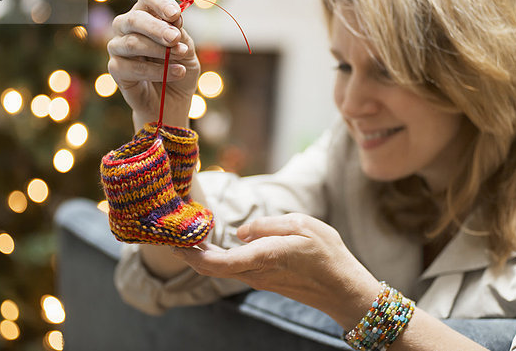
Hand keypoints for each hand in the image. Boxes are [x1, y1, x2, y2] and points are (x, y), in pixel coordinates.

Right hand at [107, 0, 200, 128]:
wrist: (173, 101)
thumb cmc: (179, 70)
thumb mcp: (187, 50)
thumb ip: (180, 35)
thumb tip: (173, 21)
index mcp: (147, 15)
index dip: (160, 3)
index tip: (176, 15)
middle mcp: (128, 27)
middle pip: (135, 18)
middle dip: (157, 28)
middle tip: (175, 39)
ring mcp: (118, 47)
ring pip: (132, 43)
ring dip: (159, 51)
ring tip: (180, 57)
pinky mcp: (115, 69)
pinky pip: (132, 67)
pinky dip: (157, 71)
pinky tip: (176, 72)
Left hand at [172, 213, 380, 328]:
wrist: (343, 290)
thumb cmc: (327, 255)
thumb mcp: (302, 225)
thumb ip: (267, 225)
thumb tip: (241, 231)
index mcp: (261, 257)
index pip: (214, 262)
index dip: (189, 253)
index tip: (172, 239)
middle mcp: (254, 272)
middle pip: (211, 266)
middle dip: (188, 252)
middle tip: (172, 232)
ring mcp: (258, 279)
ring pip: (221, 268)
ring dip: (202, 254)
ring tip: (189, 233)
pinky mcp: (264, 280)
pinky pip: (234, 268)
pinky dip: (218, 257)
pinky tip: (214, 245)